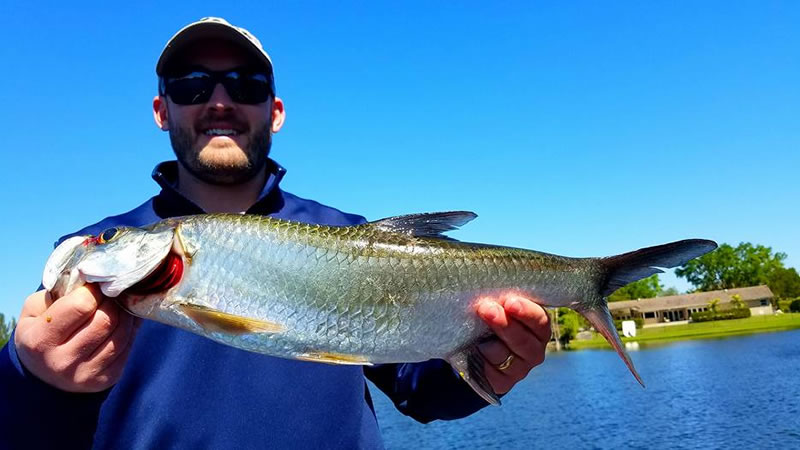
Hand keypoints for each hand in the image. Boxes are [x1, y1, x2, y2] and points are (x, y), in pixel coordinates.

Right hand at [14, 286, 139, 392]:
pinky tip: (124, 322)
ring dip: (125, 315)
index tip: (96, 285)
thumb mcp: (35, 311)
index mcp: (40, 340)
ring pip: (121, 334)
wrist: (42, 376)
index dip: (94, 290)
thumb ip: (59, 293)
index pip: (81, 306)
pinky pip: (127, 348)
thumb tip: (96, 280)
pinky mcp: (104, 381)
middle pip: (105, 320)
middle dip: (112, 301)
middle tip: (111, 294)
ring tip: (120, 306)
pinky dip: (130, 331)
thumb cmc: (41, 332)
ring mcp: (85, 374)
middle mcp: (61, 362)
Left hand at [475, 293, 550, 394]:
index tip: (509, 302)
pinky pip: (490, 371)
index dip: (526, 312)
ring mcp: (519, 369)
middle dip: (504, 324)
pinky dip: (479, 358)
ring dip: (487, 342)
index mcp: (538, 328)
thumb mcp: (500, 307)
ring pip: (503, 355)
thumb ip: (502, 302)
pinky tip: (473, 349)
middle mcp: (533, 350)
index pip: (539, 321)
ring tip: (474, 331)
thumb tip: (491, 294)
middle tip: (486, 309)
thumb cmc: (492, 318)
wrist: (477, 346)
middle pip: (523, 341)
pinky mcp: (502, 382)